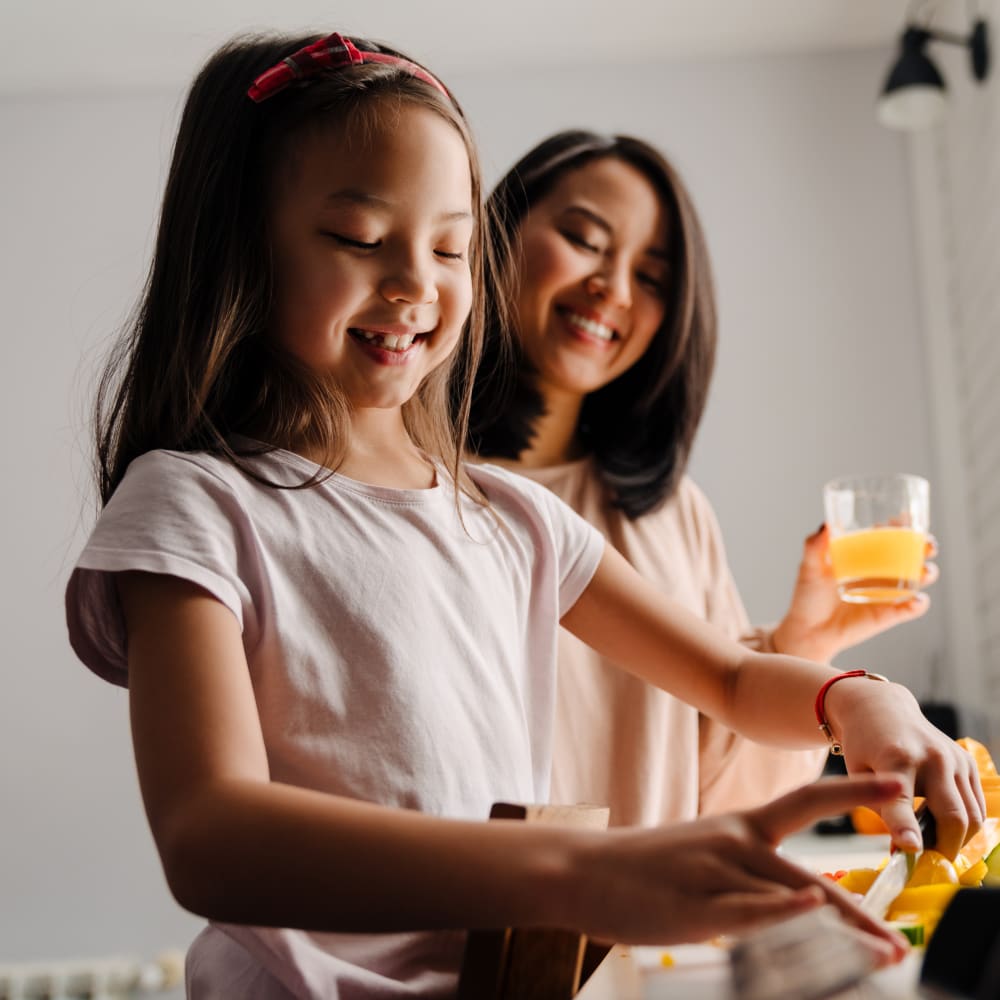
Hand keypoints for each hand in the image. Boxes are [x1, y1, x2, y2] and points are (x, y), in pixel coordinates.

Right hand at [570, 775, 909, 963]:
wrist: (583, 869)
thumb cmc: (644, 869)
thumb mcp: (703, 859)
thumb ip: (751, 875)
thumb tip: (801, 902)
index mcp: (739, 827)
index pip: (806, 800)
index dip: (854, 791)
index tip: (898, 786)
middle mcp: (734, 841)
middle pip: (813, 874)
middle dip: (862, 914)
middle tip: (900, 944)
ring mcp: (716, 871)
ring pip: (791, 895)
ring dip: (843, 931)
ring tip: (882, 956)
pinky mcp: (696, 903)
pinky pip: (748, 908)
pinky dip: (783, 910)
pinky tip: (813, 908)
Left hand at [771, 525, 936, 662]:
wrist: (808, 630)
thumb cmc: (809, 596)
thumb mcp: (809, 568)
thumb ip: (814, 546)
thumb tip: (825, 525)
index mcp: (865, 555)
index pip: (889, 535)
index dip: (902, 525)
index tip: (906, 517)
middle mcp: (881, 572)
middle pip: (912, 554)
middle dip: (925, 546)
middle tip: (927, 544)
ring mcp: (887, 593)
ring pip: (918, 579)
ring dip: (928, 573)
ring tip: (924, 572)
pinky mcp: (888, 614)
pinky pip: (911, 608)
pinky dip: (919, 604)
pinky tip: (916, 599)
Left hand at [825, 679, 985, 857]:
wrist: (882, 709)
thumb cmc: (865, 746)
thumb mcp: (858, 774)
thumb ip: (880, 809)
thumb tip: (908, 848)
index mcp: (896, 757)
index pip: (901, 800)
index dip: (905, 828)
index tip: (910, 851)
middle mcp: (932, 757)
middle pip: (952, 816)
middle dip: (944, 848)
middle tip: (928, 862)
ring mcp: (954, 759)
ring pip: (972, 817)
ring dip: (957, 839)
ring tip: (934, 845)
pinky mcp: (967, 762)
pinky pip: (977, 805)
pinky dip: (966, 824)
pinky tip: (945, 827)